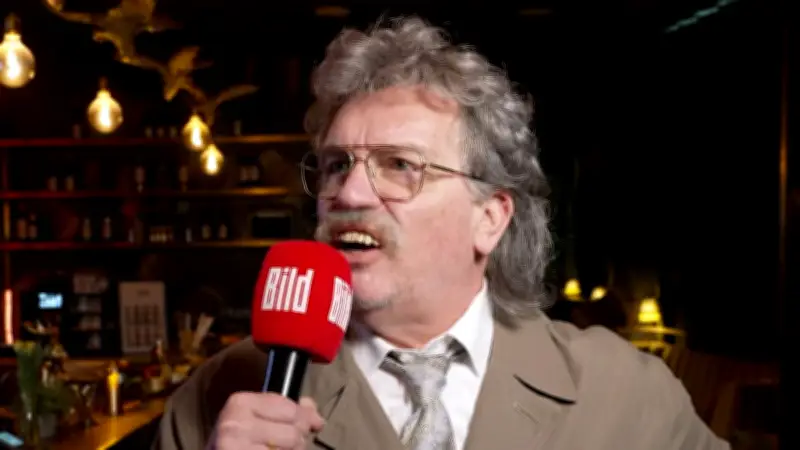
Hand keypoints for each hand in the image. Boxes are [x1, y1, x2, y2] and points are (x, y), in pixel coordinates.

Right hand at [207, 393, 324, 449]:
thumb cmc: (237, 437)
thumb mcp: (256, 415)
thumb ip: (286, 408)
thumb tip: (316, 416)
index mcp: (240, 402)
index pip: (290, 409)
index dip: (303, 419)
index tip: (304, 425)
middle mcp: (236, 424)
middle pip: (293, 433)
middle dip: (298, 440)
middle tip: (287, 443)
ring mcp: (236, 448)